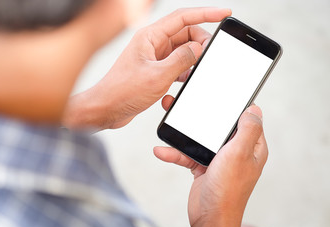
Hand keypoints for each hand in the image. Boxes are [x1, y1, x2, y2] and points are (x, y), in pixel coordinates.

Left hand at [63, 8, 231, 129]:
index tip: (224, 13)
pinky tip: (185, 81)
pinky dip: (184, 72)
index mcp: (150, 37)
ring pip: (182, 51)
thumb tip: (198, 48)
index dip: (206, 13)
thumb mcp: (158, 75)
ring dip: (192, 59)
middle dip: (200, 42)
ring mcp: (153, 58)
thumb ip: (182, 59)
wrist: (106, 109)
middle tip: (210, 55)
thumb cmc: (123, 91)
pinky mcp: (154, 71)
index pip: (183, 17)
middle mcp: (152, 44)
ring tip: (198, 70)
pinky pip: (176, 66)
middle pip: (185, 33)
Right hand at [154, 101, 267, 226]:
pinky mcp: (203, 167)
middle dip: (202, 117)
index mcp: (250, 146)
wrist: (209, 218)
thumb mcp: (239, 153)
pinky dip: (175, 153)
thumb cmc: (228, 189)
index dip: (235, 107)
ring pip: (200, 139)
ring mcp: (219, 159)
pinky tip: (162, 151)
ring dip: (183, 135)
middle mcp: (236, 151)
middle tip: (187, 104)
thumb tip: (254, 109)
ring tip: (168, 123)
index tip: (221, 95)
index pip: (246, 120)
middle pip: (218, 127)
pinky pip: (188, 155)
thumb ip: (248, 129)